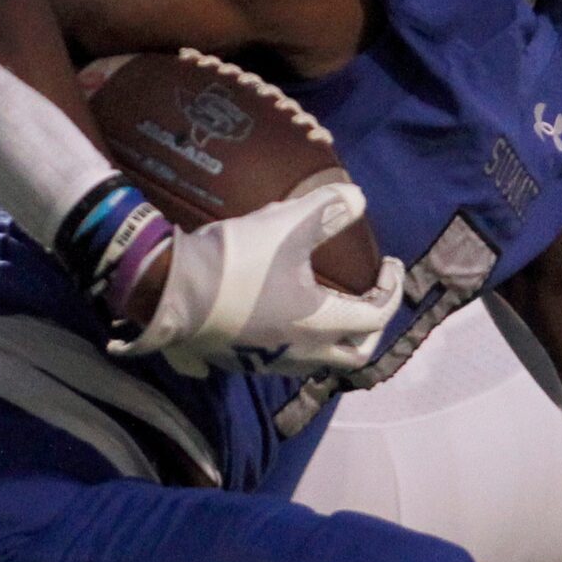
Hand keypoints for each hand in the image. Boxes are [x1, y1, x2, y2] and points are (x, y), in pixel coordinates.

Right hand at [115, 181, 405, 378]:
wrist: (170, 291)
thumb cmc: (237, 261)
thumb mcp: (286, 223)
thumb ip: (328, 209)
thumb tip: (358, 199)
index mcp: (322, 323)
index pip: (378, 317)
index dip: (391, 290)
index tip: (387, 264)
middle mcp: (302, 352)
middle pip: (354, 355)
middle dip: (370, 328)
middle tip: (369, 298)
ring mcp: (268, 362)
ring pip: (318, 362)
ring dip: (334, 340)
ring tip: (328, 310)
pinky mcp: (239, 362)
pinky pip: (281, 361)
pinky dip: (297, 344)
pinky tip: (282, 319)